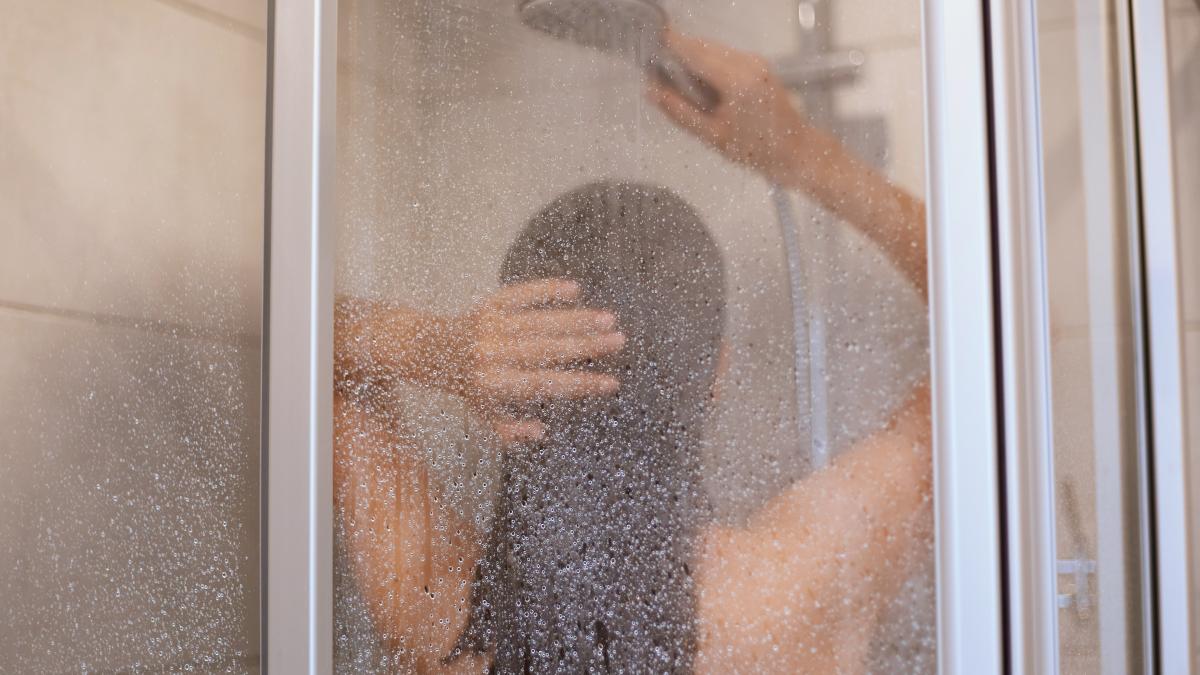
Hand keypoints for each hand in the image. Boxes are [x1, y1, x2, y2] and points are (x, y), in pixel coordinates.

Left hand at [451, 279, 624, 443]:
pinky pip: (520, 294)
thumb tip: (541, 433)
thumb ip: (510, 431)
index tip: (611, 383)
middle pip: (548, 349)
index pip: (545, 384)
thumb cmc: (462, 386)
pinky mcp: (488, 305)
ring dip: (576, 318)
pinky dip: (545, 290)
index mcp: (493, 385)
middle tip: (618, 341)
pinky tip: (574, 288)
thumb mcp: (482, 416)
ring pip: (540, 321)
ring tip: (608, 318)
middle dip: (587, 345)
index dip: (580, 384)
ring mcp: (490, 327)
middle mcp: (491, 354)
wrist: (423, 349)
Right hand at [649, 30, 813, 185]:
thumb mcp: (711, 136)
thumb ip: (678, 111)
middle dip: (678, 53)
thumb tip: (650, 92)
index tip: (648, 44)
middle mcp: (748, 64)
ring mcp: (756, 61)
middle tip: (656, 71)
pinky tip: (700, 84)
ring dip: (692, 58)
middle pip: (702, 45)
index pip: (693, 51)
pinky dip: (708, 63)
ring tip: (675, 81)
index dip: (668, 45)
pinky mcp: (759, 65)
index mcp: (737, 81)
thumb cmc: (757, 150)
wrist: (796, 152)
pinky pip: (725, 56)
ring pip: (713, 48)